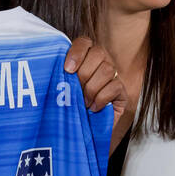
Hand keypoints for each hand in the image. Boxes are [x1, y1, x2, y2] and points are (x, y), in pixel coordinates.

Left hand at [65, 37, 129, 151]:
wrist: (82, 133)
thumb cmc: (69, 107)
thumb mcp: (61, 89)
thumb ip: (61, 75)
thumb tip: (52, 65)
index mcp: (86, 56)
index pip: (84, 43)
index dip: (77, 53)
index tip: (67, 69)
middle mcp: (102, 62)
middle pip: (98, 53)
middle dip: (83, 74)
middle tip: (76, 90)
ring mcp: (114, 76)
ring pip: (107, 69)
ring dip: (92, 88)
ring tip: (83, 102)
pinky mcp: (122, 92)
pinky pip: (114, 87)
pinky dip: (101, 98)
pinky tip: (94, 107)